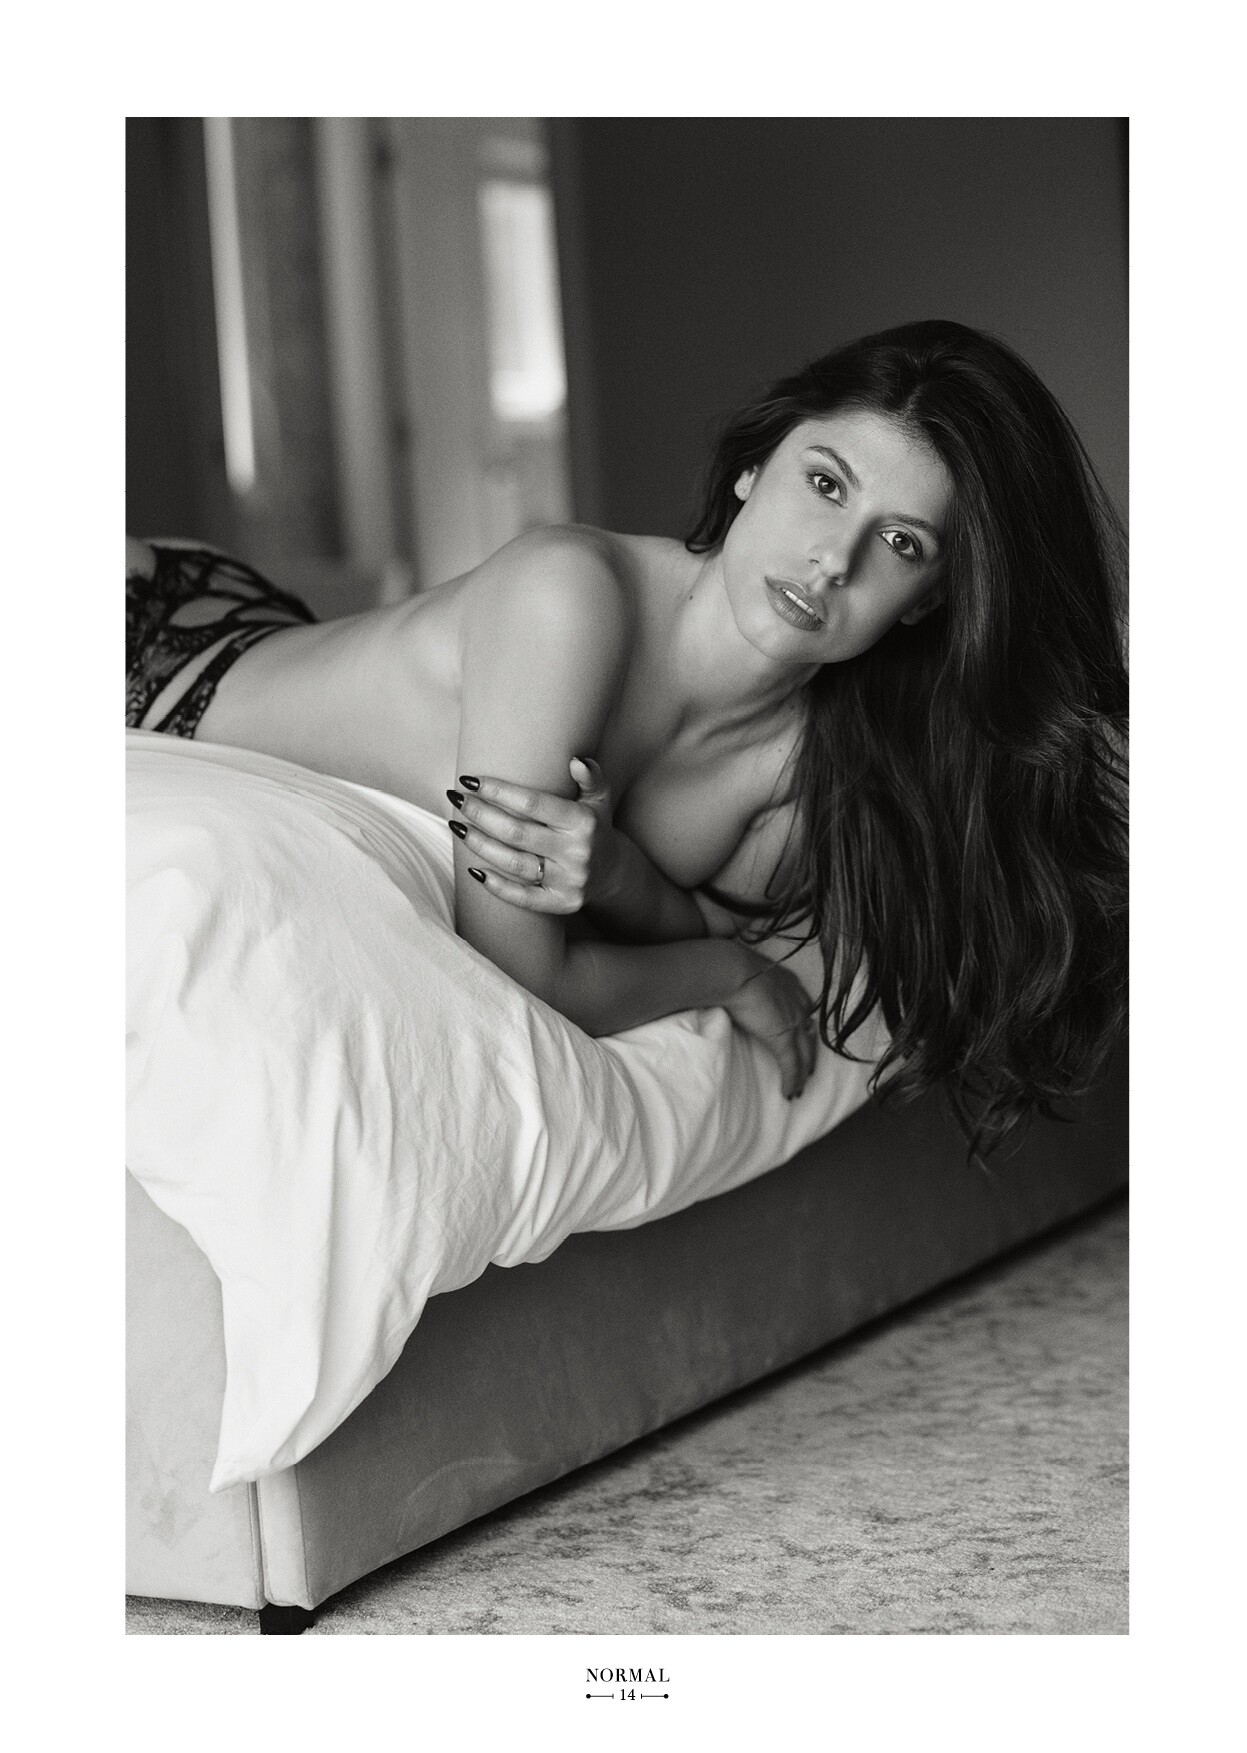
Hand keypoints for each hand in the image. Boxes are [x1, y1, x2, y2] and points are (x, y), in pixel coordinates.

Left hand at [447, 758, 614, 914]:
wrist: (613, 873)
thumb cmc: (593, 827)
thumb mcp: (599, 799)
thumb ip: (591, 777)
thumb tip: (576, 761)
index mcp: (583, 822)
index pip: (532, 803)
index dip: (498, 791)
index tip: (470, 781)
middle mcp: (577, 852)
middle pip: (516, 832)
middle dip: (480, 814)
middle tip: (457, 799)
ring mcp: (569, 881)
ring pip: (513, 863)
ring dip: (480, 845)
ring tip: (458, 827)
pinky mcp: (561, 904)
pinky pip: (522, 897)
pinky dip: (495, 885)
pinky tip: (473, 869)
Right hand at [722, 952, 818, 1099]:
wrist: (733, 971)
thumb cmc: (731, 967)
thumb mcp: (747, 971)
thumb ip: (750, 981)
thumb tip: (735, 986)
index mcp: (790, 985)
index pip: (804, 1010)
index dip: (803, 1028)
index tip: (802, 1038)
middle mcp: (798, 1003)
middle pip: (809, 1035)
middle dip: (809, 1055)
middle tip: (808, 1071)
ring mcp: (793, 1022)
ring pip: (804, 1054)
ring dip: (802, 1073)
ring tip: (798, 1088)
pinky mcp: (783, 1039)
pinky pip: (791, 1066)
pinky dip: (791, 1080)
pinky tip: (788, 1093)